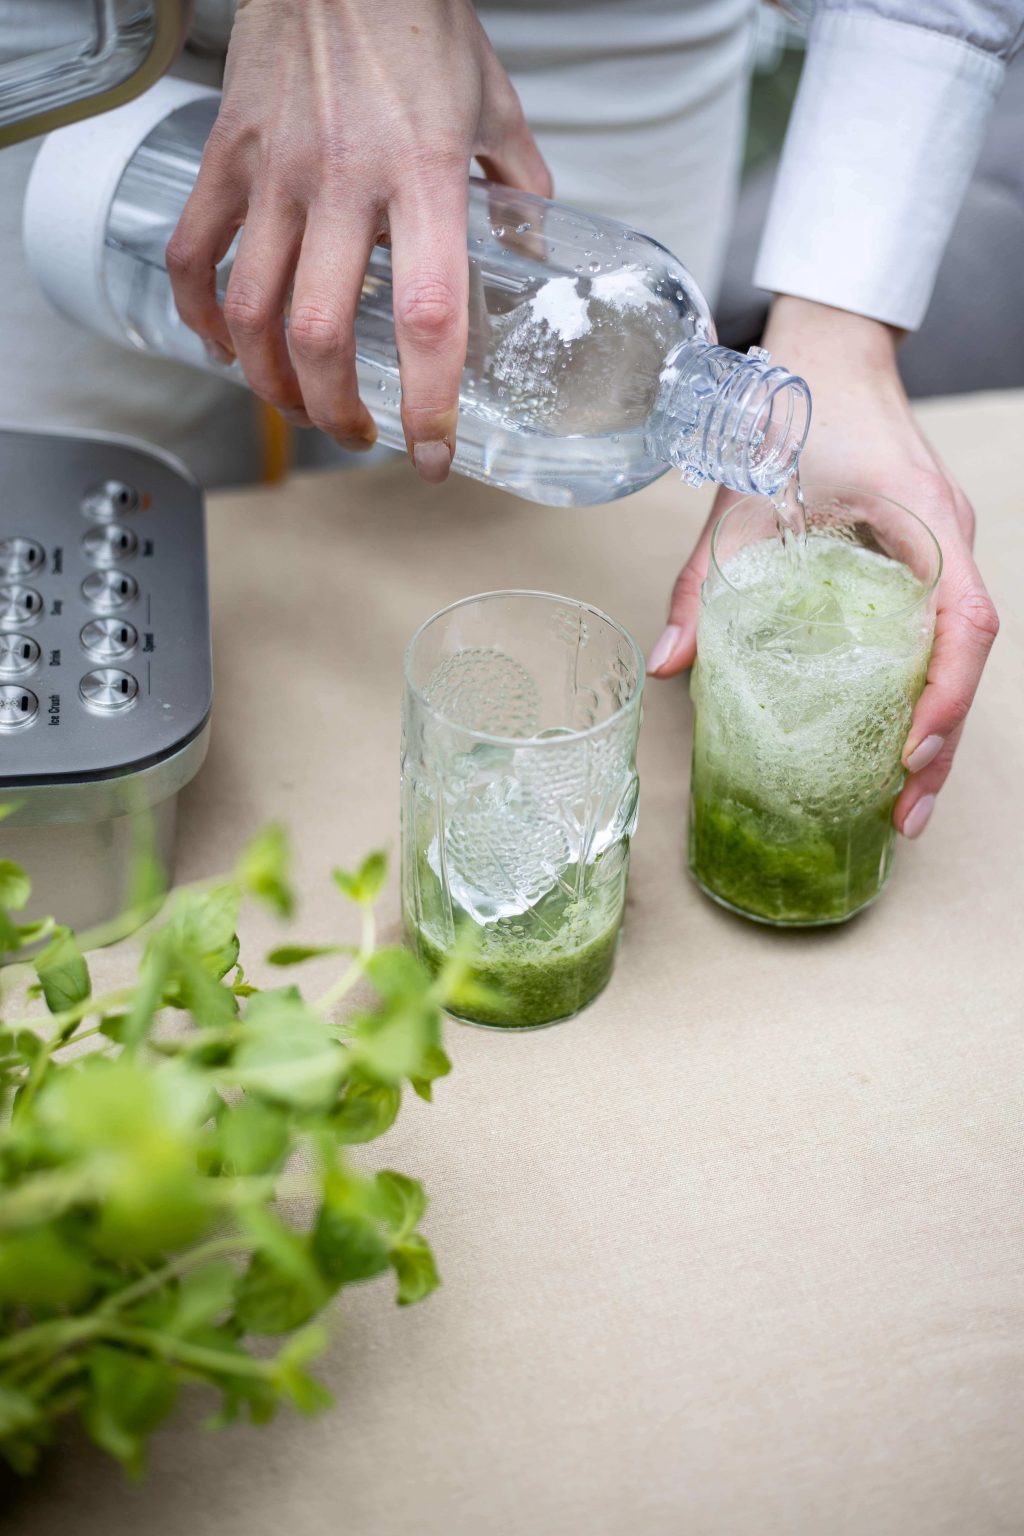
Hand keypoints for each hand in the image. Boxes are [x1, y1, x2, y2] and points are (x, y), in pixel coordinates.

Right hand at [166, 0, 550, 479]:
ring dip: (268, 381)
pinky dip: (200, 313)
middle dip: (335, 410)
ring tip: (296, 405)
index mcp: (425, 177)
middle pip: (321, 334)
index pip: (428, 317)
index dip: (428, 401)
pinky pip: (194, 253)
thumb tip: (528, 241)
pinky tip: (223, 344)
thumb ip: (518, 182)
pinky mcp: (228, 154)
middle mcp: (344, 183)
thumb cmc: (417, 16)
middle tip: (360, 434)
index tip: (430, 453)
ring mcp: (275, 171)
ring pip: (251, 310)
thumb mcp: (495, 102)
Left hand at [647, 297, 998, 837]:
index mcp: (922, 519)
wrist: (826, 353)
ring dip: (937, 725)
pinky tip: (891, 737)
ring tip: (901, 799)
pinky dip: (922, 690)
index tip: (908, 749)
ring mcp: (944, 551)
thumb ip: (701, 582)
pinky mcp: (925, 559)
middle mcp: (949, 542)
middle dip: (942, 741)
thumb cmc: (793, 410)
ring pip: (958, 653)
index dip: (947, 692)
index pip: (966, 620)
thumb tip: (668, 665)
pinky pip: (936, 634)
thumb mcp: (739, 499)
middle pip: (969, 655)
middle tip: (903, 814)